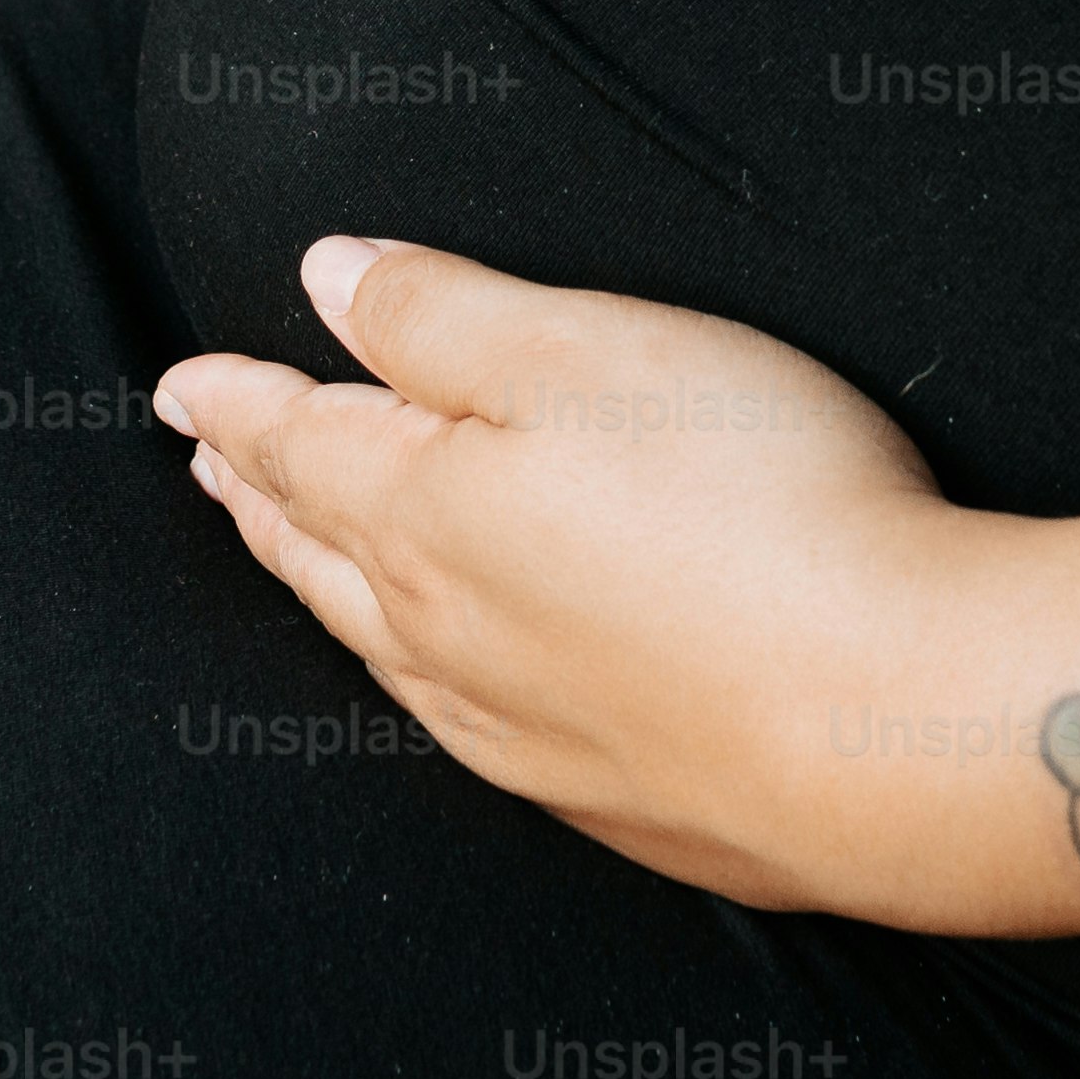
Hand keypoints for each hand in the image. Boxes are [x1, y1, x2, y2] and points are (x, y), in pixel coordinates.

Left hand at [158, 238, 1028, 922]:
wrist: (897, 732)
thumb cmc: (760, 509)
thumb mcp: (589, 353)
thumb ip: (441, 316)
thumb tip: (326, 279)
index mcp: (427, 514)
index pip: (300, 443)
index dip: (236, 403)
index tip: (182, 389)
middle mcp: (448, 635)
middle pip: (322, 549)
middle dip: (260, 494)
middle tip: (211, 464)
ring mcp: (524, 731)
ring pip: (381, 645)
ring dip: (321, 584)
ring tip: (294, 548)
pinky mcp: (611, 799)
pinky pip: (461, 725)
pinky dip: (415, 677)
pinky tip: (441, 682)